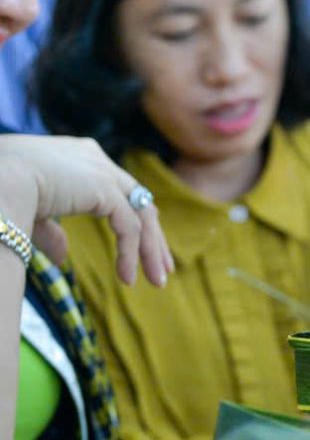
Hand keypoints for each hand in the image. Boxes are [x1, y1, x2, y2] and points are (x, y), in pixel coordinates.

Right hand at [0, 136, 171, 285]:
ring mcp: (103, 171)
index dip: (134, 221)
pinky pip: (129, 227)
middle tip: (163, 269)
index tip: (143, 250)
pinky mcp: (105, 188)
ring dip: (151, 251)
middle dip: (154, 238)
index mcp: (79, 157)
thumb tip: (62, 258)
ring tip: (157, 282)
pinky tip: (127, 279)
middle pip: (139, 202)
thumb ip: (52, 232)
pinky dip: (131, 254)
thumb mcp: (31, 212)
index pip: (119, 190)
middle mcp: (96, 158)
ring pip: (141, 216)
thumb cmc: (1, 191)